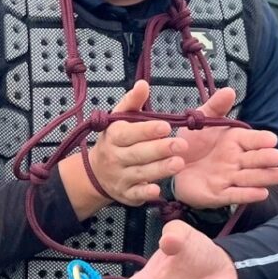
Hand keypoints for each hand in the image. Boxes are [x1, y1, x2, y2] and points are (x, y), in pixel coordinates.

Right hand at [82, 79, 185, 206]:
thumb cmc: (115, 140)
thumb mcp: (119, 119)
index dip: (147, 130)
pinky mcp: (126, 194)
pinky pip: (136, 195)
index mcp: (114, 136)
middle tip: (181, 145)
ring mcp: (120, 177)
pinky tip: (158, 191)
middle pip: (138, 153)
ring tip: (179, 163)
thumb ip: (133, 102)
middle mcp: (115, 157)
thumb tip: (143, 84)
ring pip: (140, 173)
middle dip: (159, 149)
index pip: (130, 133)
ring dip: (159, 169)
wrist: (95, 173)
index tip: (166, 126)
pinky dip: (146, 194)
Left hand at [169, 88, 277, 207]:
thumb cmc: (192, 143)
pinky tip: (262, 193)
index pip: (253, 139)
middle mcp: (236, 160)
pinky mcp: (220, 194)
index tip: (271, 139)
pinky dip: (248, 194)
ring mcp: (229, 177)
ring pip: (251, 177)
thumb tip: (229, 90)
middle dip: (267, 158)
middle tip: (277, 156)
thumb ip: (215, 107)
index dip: (262, 140)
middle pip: (256, 159)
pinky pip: (235, 194)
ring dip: (266, 177)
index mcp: (235, 140)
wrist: (172, 164)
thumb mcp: (201, 121)